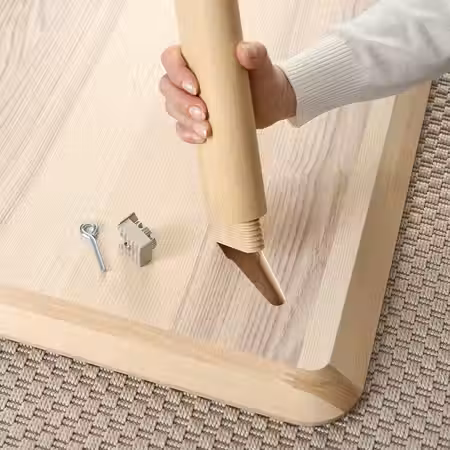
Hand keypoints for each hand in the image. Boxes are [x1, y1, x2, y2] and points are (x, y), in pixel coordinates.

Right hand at [159, 42, 296, 143]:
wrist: (271, 104)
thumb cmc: (263, 79)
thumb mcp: (262, 65)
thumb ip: (256, 54)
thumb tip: (243, 51)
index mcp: (196, 57)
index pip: (172, 59)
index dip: (177, 73)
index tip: (195, 88)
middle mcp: (187, 78)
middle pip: (168, 88)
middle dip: (182, 103)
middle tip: (203, 113)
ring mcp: (189, 101)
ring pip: (173, 109)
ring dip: (185, 121)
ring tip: (207, 131)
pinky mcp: (195, 121)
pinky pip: (182, 128)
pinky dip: (188, 134)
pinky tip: (201, 139)